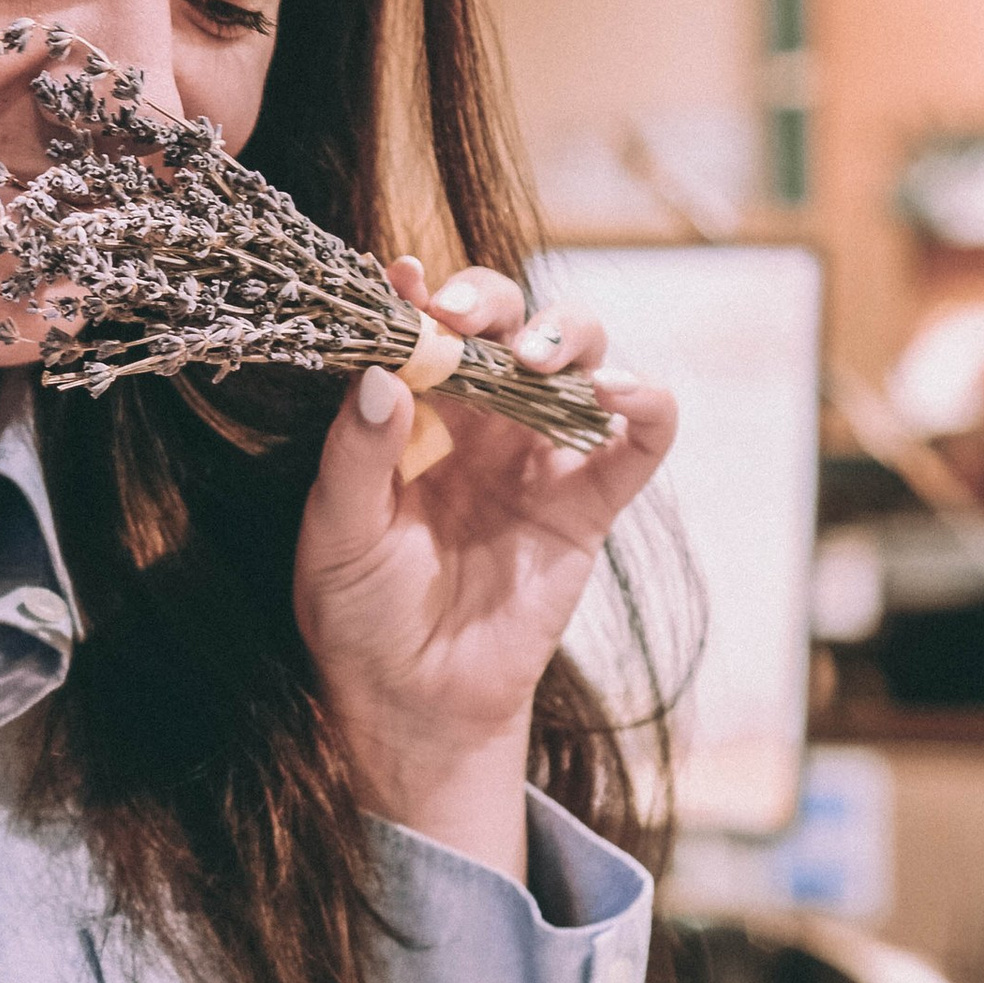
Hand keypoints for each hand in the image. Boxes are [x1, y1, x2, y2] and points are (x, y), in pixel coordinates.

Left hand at [294, 259, 676, 876]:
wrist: (411, 701)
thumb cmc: (359, 613)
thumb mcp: (337, 534)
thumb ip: (355, 456)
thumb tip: (380, 374)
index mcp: (413, 412)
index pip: (424, 327)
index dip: (421, 294)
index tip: (404, 281)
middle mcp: (480, 418)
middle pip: (507, 320)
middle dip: (492, 301)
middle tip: (464, 320)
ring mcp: (539, 455)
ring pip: (578, 358)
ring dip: (567, 336)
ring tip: (534, 362)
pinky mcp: (588, 503)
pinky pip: (638, 441)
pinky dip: (646, 403)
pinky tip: (616, 396)